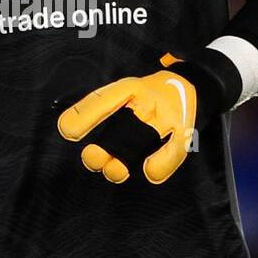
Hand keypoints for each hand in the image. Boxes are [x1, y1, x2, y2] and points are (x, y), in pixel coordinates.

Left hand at [56, 57, 196, 184]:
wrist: (190, 85)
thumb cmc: (147, 96)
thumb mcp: (126, 93)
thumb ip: (99, 111)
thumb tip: (67, 127)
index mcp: (130, 88)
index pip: (105, 99)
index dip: (85, 115)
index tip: (66, 130)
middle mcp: (149, 100)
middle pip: (125, 123)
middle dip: (104, 146)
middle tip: (91, 158)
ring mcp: (168, 115)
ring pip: (145, 137)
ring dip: (125, 158)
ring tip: (112, 171)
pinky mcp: (184, 130)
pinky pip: (175, 148)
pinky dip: (163, 162)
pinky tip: (150, 172)